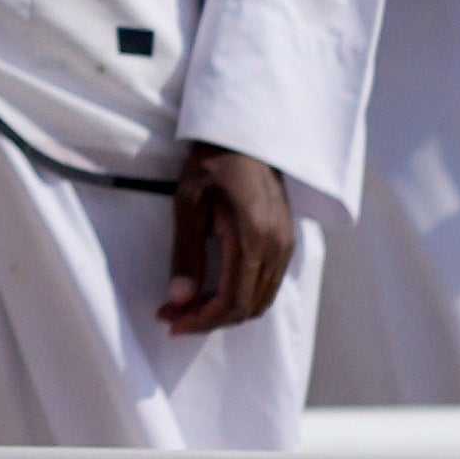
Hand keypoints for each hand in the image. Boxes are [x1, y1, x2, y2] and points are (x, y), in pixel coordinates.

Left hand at [158, 146, 297, 335]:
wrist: (245, 135)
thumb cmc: (212, 163)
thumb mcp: (189, 204)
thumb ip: (185, 253)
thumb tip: (180, 298)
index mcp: (253, 238)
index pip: (232, 302)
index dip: (201, 320)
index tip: (172, 323)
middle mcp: (277, 247)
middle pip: (247, 308)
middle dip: (209, 319)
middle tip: (173, 313)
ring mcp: (286, 245)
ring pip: (259, 300)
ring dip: (224, 311)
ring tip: (188, 304)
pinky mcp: (287, 241)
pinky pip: (267, 285)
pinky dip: (241, 297)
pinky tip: (213, 289)